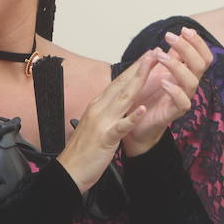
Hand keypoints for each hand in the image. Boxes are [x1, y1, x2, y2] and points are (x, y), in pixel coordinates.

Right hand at [58, 54, 151, 192]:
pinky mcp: (105, 138)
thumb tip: (117, 102)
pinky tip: (142, 108)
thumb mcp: (96, 125)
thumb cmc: (83, 151)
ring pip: (122, 99)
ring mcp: (101, 123)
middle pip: (122, 85)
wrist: (69, 171)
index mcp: (98, 105)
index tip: (147, 56)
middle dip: (139, 68)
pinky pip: (120, 127)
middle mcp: (99, 109)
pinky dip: (131, 117)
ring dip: (138, 82)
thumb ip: (106, 112)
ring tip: (151, 68)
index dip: (133, 68)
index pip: (118, 82)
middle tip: (154, 52)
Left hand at [123, 27, 212, 156]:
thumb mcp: (158, 69)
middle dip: (187, 48)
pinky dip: (174, 91)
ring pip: (192, 81)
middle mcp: (187, 84)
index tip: (184, 29)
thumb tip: (179, 35)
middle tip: (169, 36)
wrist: (136, 121)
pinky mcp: (174, 113)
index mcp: (186, 73)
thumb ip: (170, 54)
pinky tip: (163, 82)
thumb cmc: (147, 95)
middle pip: (200, 64)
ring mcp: (183, 98)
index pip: (202, 56)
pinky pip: (183, 103)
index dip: (198, 42)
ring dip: (177, 66)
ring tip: (160, 56)